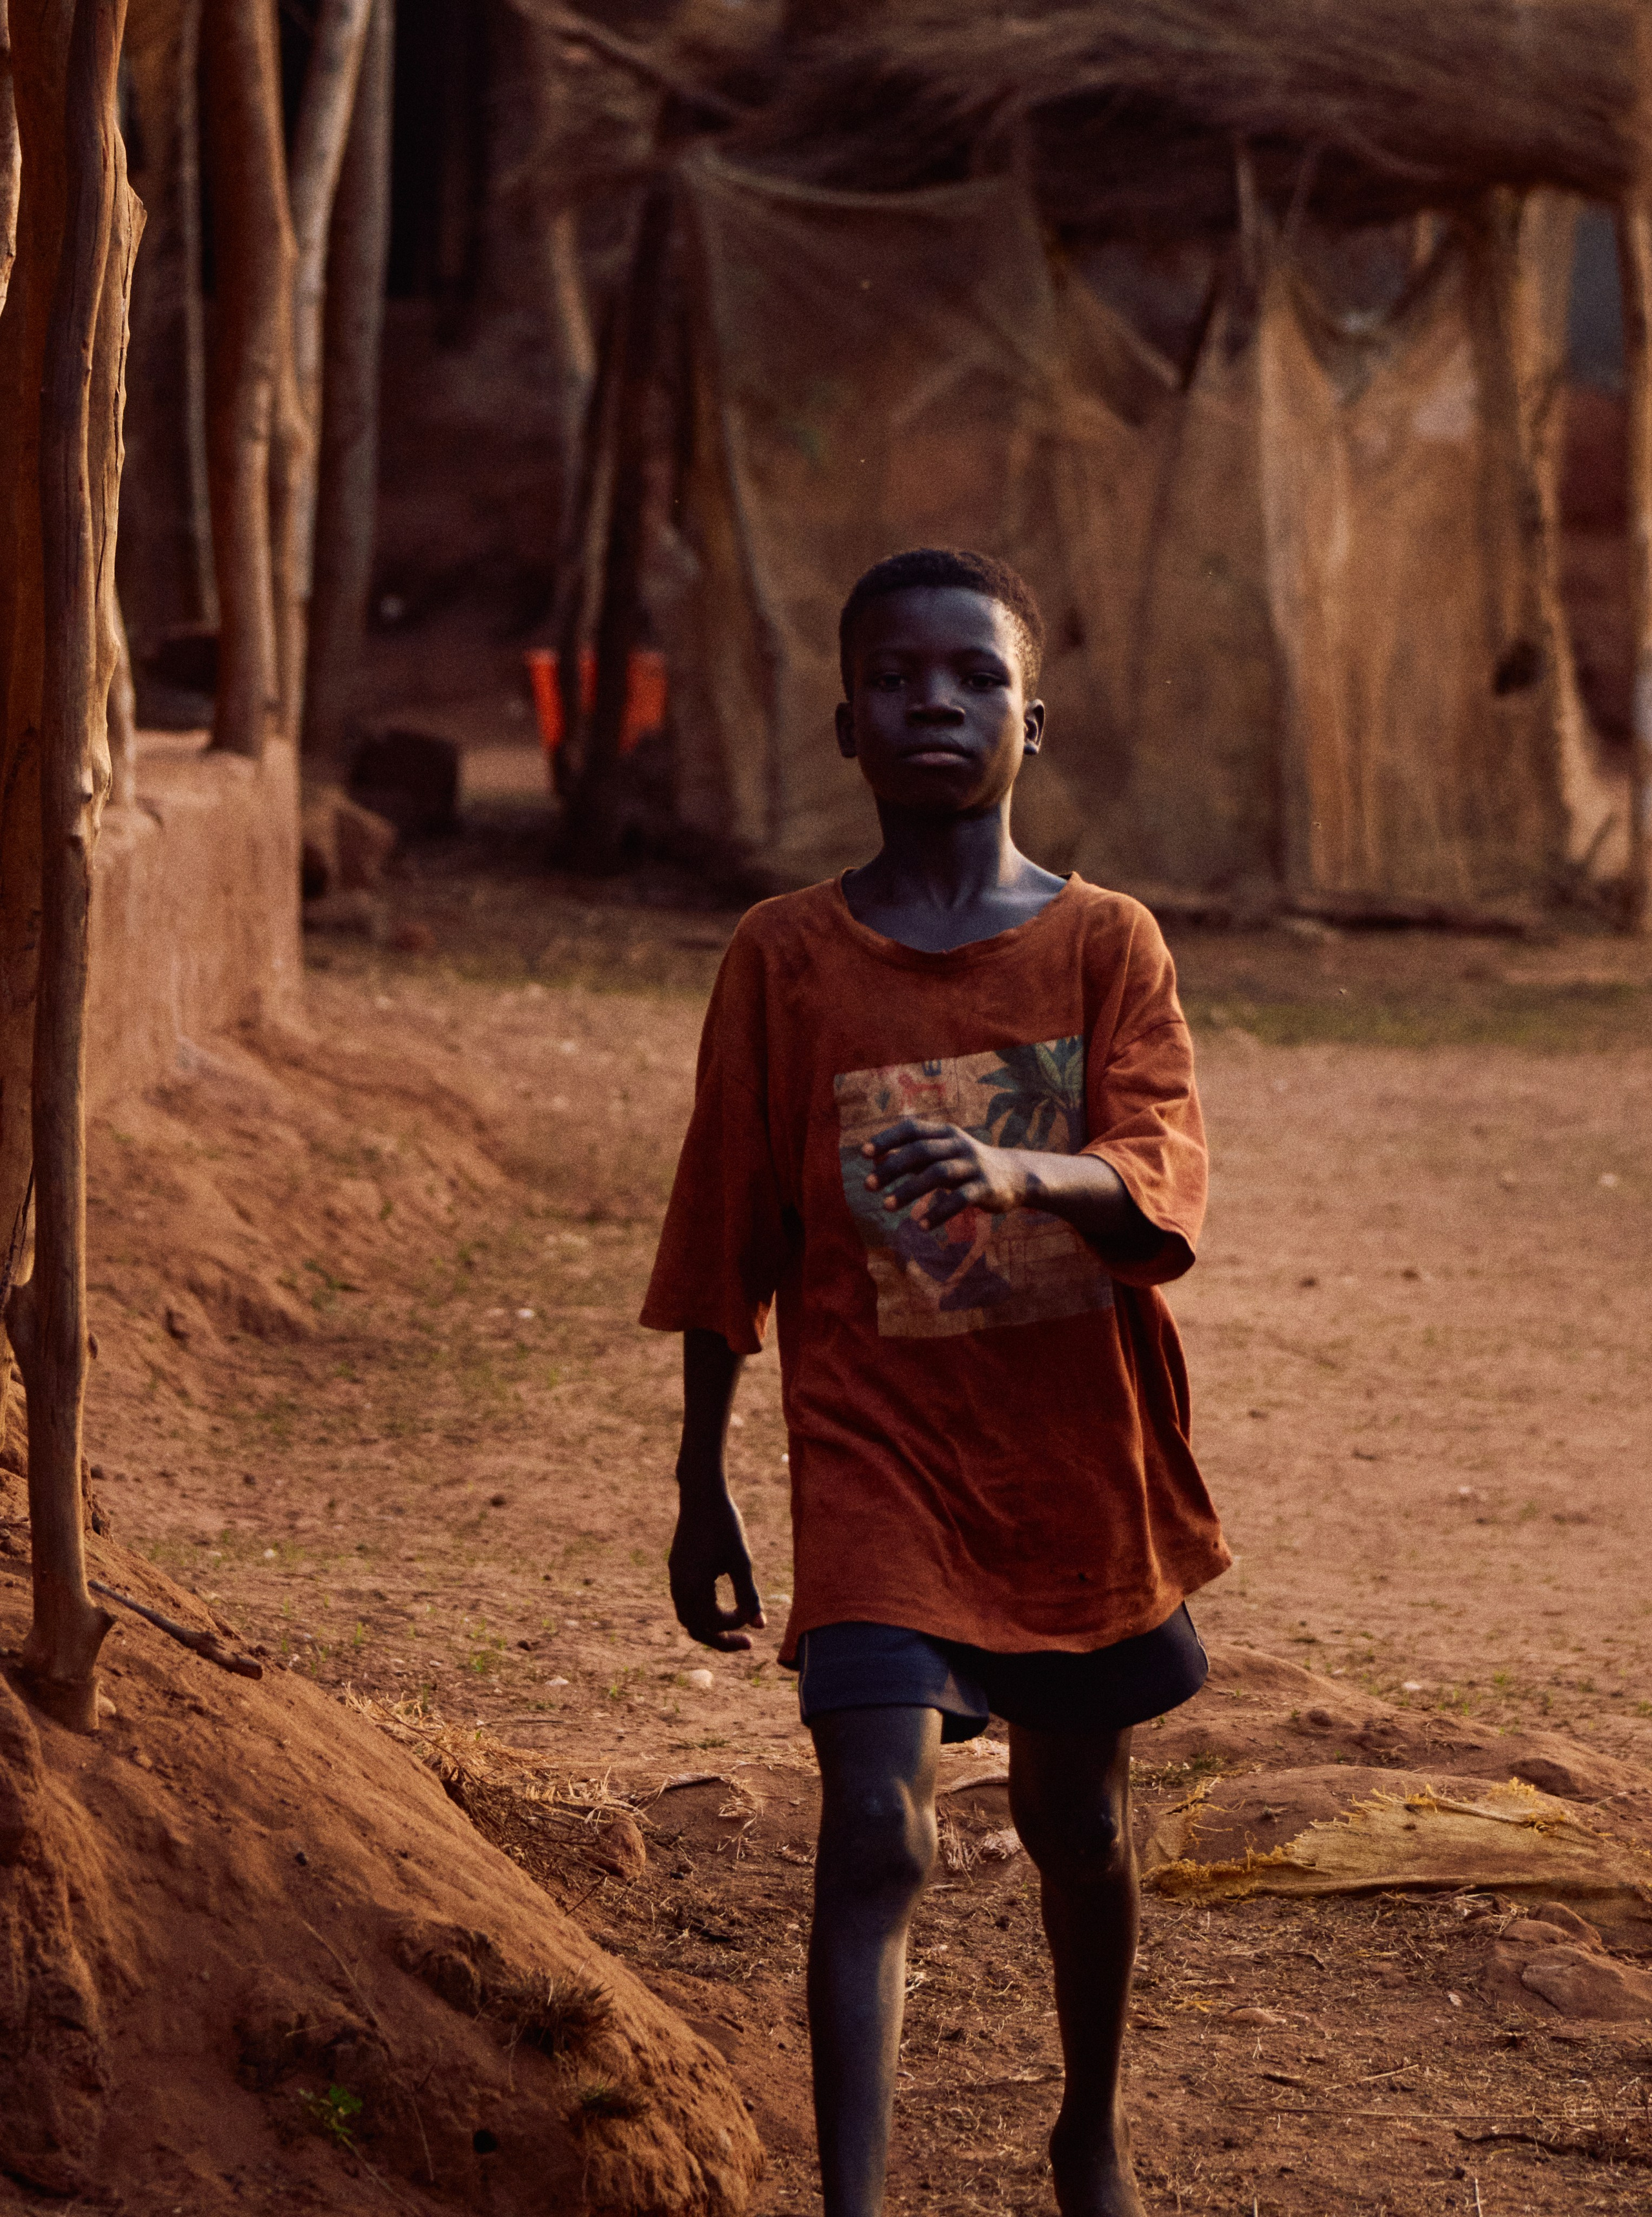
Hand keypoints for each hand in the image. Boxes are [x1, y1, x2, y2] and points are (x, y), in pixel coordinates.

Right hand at [668, 1485, 765, 1651]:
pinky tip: (719, 1603)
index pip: (712, 1623)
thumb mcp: (741, 1562)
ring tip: (732, 1627)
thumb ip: (748, 1596)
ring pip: (688, 1616)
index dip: (735, 1625)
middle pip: (695, 1628)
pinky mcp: (676, 1567)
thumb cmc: (725, 1526)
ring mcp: (675, 1576)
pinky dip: (701, 1610)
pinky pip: (684, 1600)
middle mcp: (679, 1586)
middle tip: (746, 1645)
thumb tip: (761, 1626)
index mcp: (693, 1587)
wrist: (702, 1495)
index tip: (753, 1617)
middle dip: (720, 1639)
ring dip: (709, 1626)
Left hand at [861, 1116, 1031, 1228]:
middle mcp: (959, 1145)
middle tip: (868, 1186)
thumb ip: (912, 1156)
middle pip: (921, 1151)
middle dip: (892, 1168)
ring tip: (886, 1207)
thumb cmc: (968, 1165)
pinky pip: (959, 1199)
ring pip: (938, 1174)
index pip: (912, 1129)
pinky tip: (921, 1226)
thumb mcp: (942, 1155)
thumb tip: (876, 1160)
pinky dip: (939, 1212)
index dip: (887, 1138)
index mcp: (946, 1133)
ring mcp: (973, 1165)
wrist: (1015, 1176)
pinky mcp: (985, 1188)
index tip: (863, 1153)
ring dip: (909, 1191)